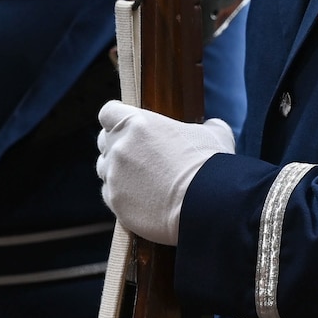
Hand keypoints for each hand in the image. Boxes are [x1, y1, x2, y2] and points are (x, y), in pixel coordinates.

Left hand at [96, 102, 234, 245]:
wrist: (207, 205)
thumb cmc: (211, 165)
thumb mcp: (214, 134)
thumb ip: (205, 125)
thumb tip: (210, 126)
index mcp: (137, 123)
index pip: (108, 112)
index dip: (116, 118)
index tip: (125, 125)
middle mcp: (120, 146)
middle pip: (103, 140)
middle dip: (116, 145)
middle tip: (137, 156)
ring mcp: (115, 175)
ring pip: (104, 169)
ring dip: (118, 172)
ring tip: (141, 180)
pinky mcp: (115, 202)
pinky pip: (109, 194)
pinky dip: (121, 195)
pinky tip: (141, 199)